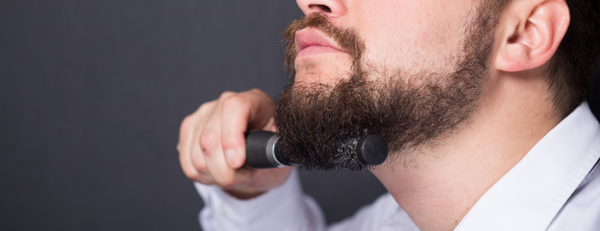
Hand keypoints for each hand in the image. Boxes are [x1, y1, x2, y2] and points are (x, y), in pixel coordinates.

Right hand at [178, 89, 293, 198]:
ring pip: (197, 156)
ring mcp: (204, 114)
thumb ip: (276, 149)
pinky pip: (188, 163)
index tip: (238, 163)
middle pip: (210, 139)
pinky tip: (219, 172)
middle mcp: (224, 102)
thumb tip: (266, 152)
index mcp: (254, 100)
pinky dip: (204, 177)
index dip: (231, 138)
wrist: (259, 159)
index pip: (233, 107)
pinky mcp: (189, 129)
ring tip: (234, 174)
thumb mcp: (282, 150)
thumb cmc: (271, 151)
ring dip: (216, 175)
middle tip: (244, 177)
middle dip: (225, 171)